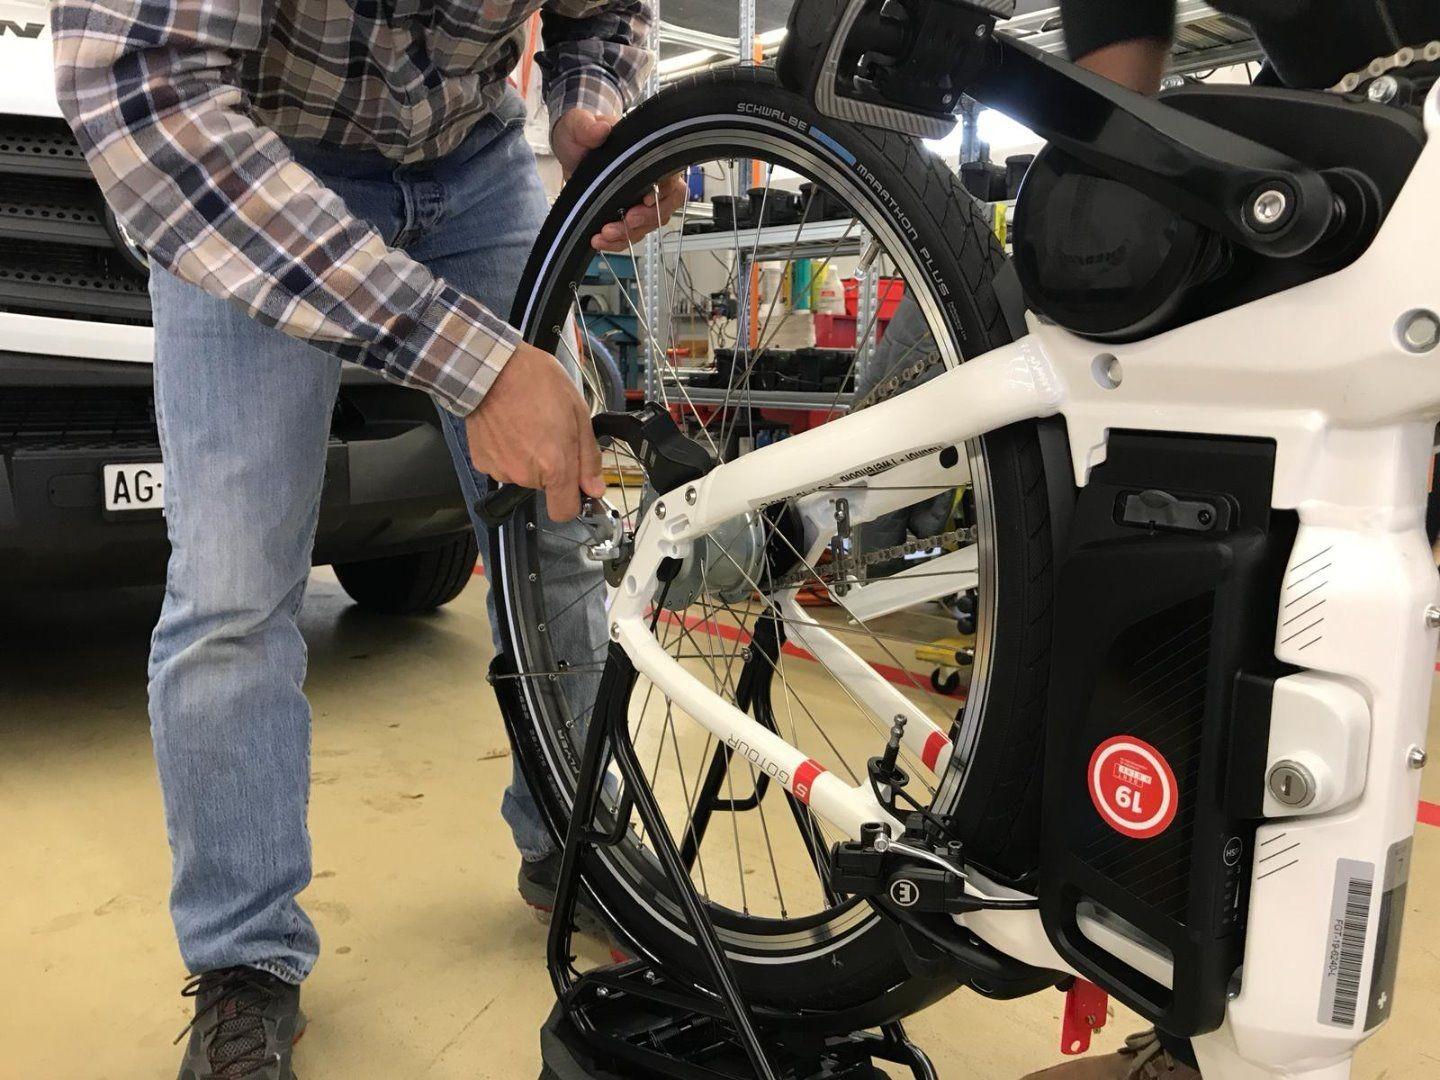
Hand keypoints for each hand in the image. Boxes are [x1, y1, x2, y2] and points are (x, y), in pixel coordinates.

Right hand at [466, 342, 604, 521]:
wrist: (493, 368)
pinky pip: (502, 465)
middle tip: (550, 432)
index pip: (564, 512)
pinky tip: (509, 428)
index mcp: (554, 466)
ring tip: (527, 425)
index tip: (574, 486)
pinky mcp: (482, 462)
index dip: (572, 501)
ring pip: (523, 475)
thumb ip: (588, 457)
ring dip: (528, 457)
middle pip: (545, 487)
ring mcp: (501, 469)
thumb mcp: (578, 414)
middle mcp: (526, 474)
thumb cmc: (537, 383)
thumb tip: (594, 487)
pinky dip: (507, 452)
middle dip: (551, 466)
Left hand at [551, 108, 687, 252]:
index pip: (669, 175)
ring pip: (648, 224)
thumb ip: (588, 126)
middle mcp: (648, 179)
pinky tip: (600, 241)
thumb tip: (601, 129)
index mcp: (646, 154)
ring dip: (628, 234)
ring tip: (604, 234)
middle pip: (666, 205)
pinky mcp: (624, 214)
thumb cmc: (580, 133)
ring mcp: (638, 199)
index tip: (646, 199)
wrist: (568, 149)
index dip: (665, 190)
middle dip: (647, 219)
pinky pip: (630, 234)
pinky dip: (617, 242)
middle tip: (626, 222)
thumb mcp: (578, 124)